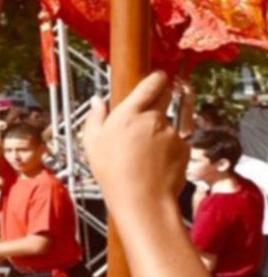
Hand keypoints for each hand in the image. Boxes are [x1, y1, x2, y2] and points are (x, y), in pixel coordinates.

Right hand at [81, 71, 183, 208]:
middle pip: (164, 98)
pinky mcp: (184, 147)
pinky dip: (169, 147)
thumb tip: (97, 101)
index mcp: (128, 113)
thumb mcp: (92, 143)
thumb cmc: (112, 172)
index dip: (156, 78)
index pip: (150, 85)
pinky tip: (157, 162)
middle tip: (147, 116)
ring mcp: (172, 133)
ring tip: (146, 153)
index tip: (159, 76)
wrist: (143, 199)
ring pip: (168, 124)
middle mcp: (153, 118)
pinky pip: (177, 141)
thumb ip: (95, 117)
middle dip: (159, 100)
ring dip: (161, 131)